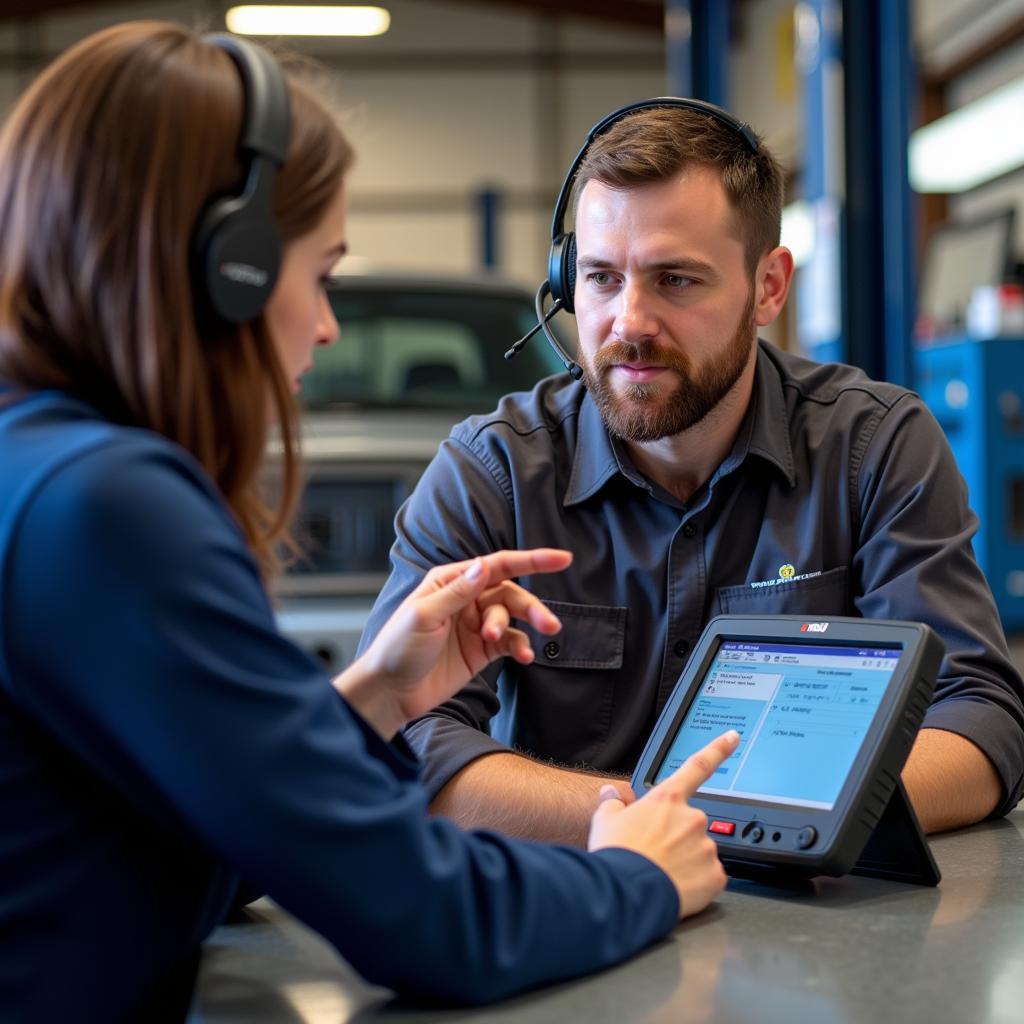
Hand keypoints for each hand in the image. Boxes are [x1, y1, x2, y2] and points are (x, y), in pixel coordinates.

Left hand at [336, 549, 571, 736]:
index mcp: (450, 581)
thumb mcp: (424, 616)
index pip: (497, 565)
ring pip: (512, 617)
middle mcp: (466, 599)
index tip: (562, 558)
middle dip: (530, 606)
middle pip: (510, 593)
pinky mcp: (480, 650)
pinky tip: (525, 657)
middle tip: (548, 623)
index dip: (531, 559)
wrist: (390, 692)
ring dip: (526, 628)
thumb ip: (457, 593)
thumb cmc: (397, 649)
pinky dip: (520, 647)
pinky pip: (509, 642)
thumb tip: (484, 566)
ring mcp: (475, 625)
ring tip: (529, 648)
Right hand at [588, 730, 739, 919]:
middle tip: (656, 853)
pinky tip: (677, 886)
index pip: (698, 766)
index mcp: (668, 799)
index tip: (733, 737)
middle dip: (678, 836)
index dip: (718, 749)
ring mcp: (706, 846)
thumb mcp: (605, 821)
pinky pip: (710, 876)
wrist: (625, 893)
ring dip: (687, 860)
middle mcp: (692, 818)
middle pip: (692, 823)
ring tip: (662, 873)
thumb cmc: (616, 855)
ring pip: (701, 851)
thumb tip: (611, 795)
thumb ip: (613, 804)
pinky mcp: (715, 876)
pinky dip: (697, 882)